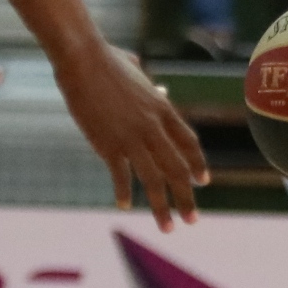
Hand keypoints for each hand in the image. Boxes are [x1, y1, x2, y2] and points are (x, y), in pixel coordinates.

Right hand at [56, 39, 208, 227]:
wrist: (83, 61)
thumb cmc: (107, 61)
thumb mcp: (139, 73)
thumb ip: (152, 87)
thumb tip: (161, 91)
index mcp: (163, 109)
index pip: (189, 143)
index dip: (198, 164)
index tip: (204, 181)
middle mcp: (153, 127)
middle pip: (177, 169)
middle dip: (187, 198)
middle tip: (192, 220)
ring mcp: (132, 138)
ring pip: (154, 180)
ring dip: (161, 207)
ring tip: (167, 227)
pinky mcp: (108, 144)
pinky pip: (121, 176)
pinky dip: (124, 193)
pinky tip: (125, 206)